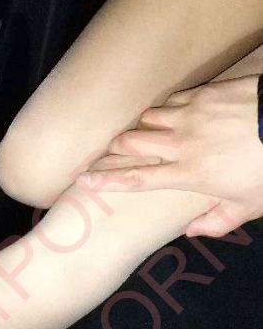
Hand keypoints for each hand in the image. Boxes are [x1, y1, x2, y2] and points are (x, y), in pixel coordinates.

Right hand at [79, 75, 262, 237]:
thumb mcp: (250, 205)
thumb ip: (217, 221)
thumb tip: (190, 233)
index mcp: (189, 174)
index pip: (136, 179)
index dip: (105, 180)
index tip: (82, 179)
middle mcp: (181, 144)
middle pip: (130, 141)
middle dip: (116, 147)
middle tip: (113, 151)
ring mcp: (189, 116)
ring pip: (147, 118)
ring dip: (145, 127)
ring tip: (150, 133)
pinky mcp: (202, 95)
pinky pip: (170, 101)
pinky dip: (167, 110)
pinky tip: (175, 115)